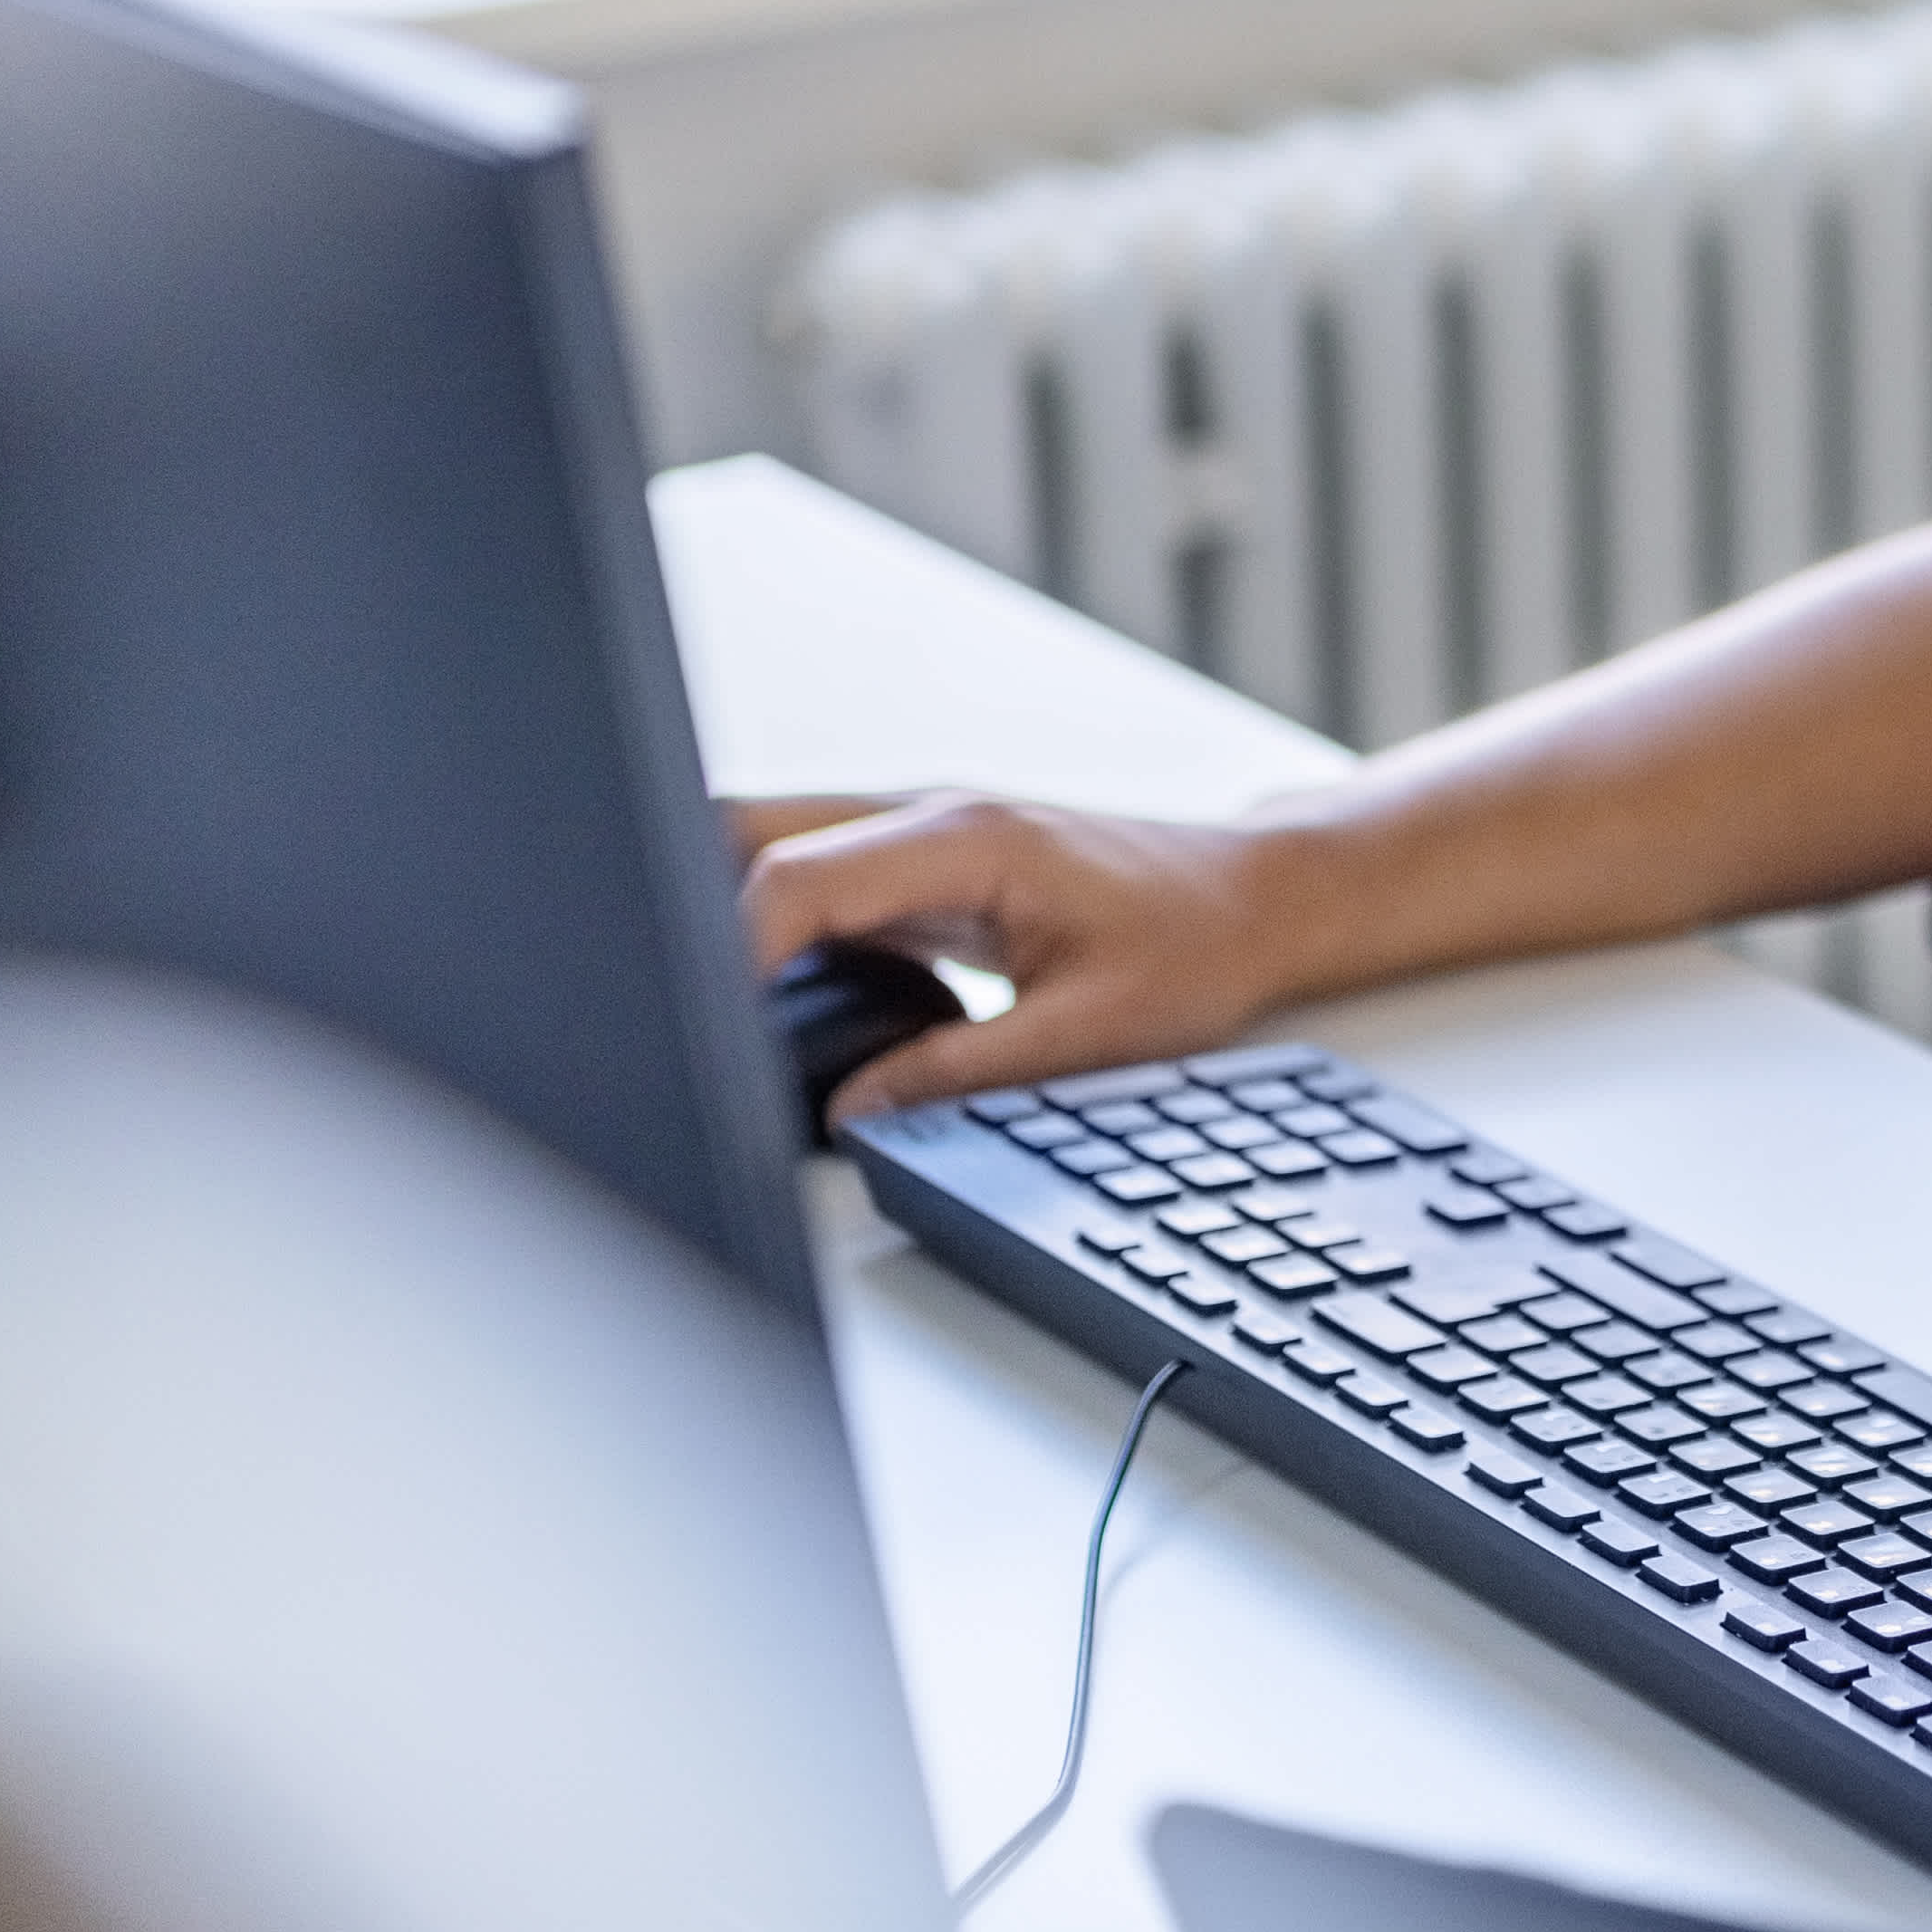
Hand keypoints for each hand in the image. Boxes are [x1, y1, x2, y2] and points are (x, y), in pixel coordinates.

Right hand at [730, 788, 1322, 1123]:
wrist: (1256, 897)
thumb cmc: (1195, 947)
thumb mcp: (1090, 1031)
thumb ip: (963, 1072)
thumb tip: (852, 1114)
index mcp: (965, 840)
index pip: (797, 875)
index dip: (729, 950)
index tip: (700, 1026)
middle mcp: (928, 817)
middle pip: (754, 830)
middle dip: (688, 904)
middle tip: (675, 1010)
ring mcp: (919, 834)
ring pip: (775, 844)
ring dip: (728, 911)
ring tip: (709, 1009)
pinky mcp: (921, 867)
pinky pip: (818, 879)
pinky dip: (776, 927)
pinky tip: (770, 999)